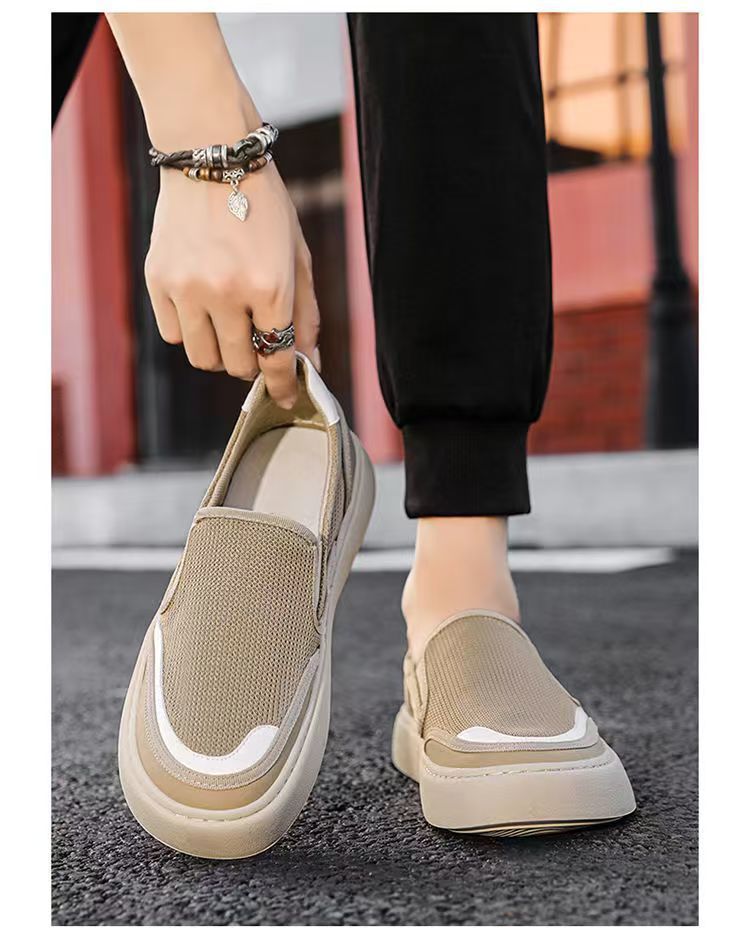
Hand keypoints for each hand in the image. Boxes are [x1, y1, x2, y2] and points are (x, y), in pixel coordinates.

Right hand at [144, 159, 319, 407]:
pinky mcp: (158, 279)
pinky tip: (201, 305)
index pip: (276, 358)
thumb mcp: (298, 255)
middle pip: (237, 366)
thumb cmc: (264, 203)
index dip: (283, 386)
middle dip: (252, 362)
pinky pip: (174, 334)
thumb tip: (308, 361)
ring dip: (220, 352)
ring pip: (203, 358)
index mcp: (269, 287)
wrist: (211, 153)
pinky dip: (190, 330)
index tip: (286, 397)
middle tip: (255, 341)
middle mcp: (226, 292)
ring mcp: (187, 287)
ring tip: (228, 325)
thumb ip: (305, 313)